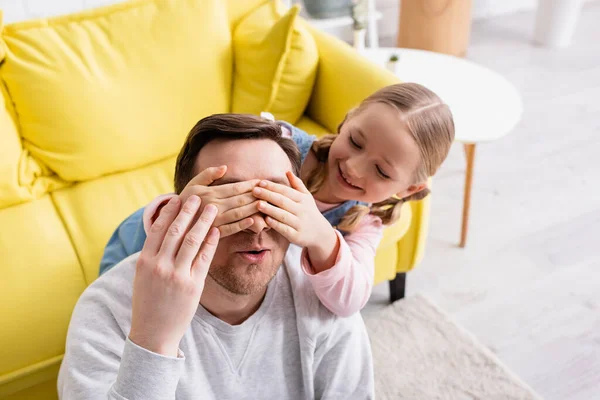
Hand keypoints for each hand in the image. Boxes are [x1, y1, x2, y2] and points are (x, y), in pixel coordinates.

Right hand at [129, 195, 218, 356]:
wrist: (153, 333)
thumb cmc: (148, 302)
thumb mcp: (143, 276)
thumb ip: (152, 254)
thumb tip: (163, 231)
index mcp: (144, 261)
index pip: (158, 229)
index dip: (169, 212)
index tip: (178, 198)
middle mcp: (160, 266)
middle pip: (176, 231)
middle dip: (188, 211)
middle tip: (198, 197)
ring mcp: (177, 275)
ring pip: (192, 241)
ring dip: (204, 221)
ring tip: (212, 208)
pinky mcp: (193, 285)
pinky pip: (204, 258)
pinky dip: (211, 242)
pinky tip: (217, 230)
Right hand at [178, 166, 260, 236]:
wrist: (170, 224)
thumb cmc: (184, 201)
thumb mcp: (193, 184)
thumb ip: (208, 174)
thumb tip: (225, 167)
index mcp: (210, 193)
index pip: (235, 187)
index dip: (250, 184)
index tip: (263, 181)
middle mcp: (213, 206)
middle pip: (240, 199)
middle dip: (256, 194)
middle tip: (270, 191)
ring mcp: (213, 221)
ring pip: (238, 213)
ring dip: (253, 208)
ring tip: (266, 203)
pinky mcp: (213, 233)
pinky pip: (230, 229)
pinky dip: (242, 225)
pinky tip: (253, 221)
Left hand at [253, 171, 338, 271]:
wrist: (321, 234)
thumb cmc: (309, 212)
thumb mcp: (307, 197)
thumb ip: (297, 184)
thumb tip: (287, 171)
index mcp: (303, 199)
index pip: (286, 191)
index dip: (273, 186)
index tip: (260, 182)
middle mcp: (302, 210)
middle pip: (283, 201)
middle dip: (268, 195)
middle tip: (254, 190)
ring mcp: (300, 224)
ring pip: (283, 215)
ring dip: (270, 209)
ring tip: (258, 204)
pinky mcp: (297, 236)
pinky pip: (285, 229)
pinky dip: (276, 224)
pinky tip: (266, 220)